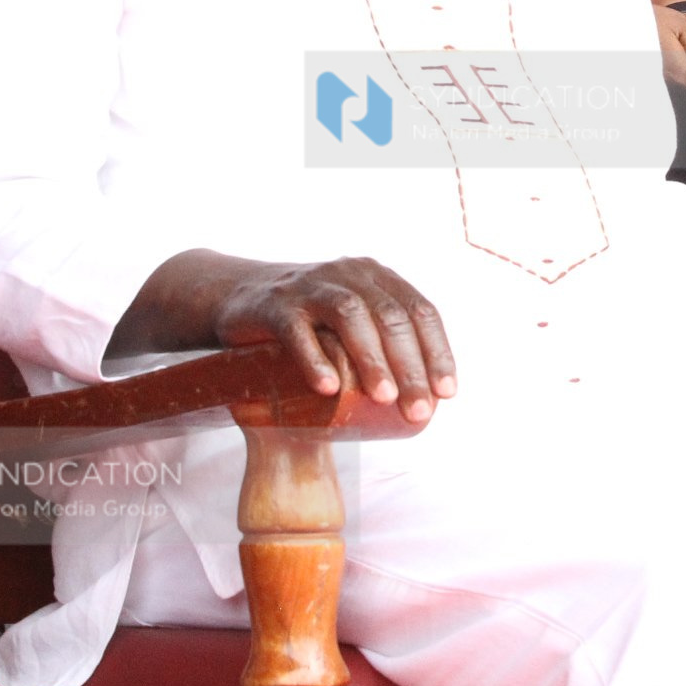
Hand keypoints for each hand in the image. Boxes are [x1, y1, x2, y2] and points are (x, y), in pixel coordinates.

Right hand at [213, 256, 456, 421]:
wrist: (239, 296)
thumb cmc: (310, 321)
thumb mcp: (351, 321)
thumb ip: (383, 343)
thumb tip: (428, 401)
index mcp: (377, 277)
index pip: (419, 311)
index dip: (437, 351)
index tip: (447, 393)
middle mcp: (348, 274)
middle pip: (390, 317)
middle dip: (410, 366)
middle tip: (417, 410)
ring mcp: (310, 286)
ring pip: (350, 315)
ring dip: (371, 359)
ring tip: (384, 398)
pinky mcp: (274, 305)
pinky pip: (297, 330)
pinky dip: (315, 358)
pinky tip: (328, 388)